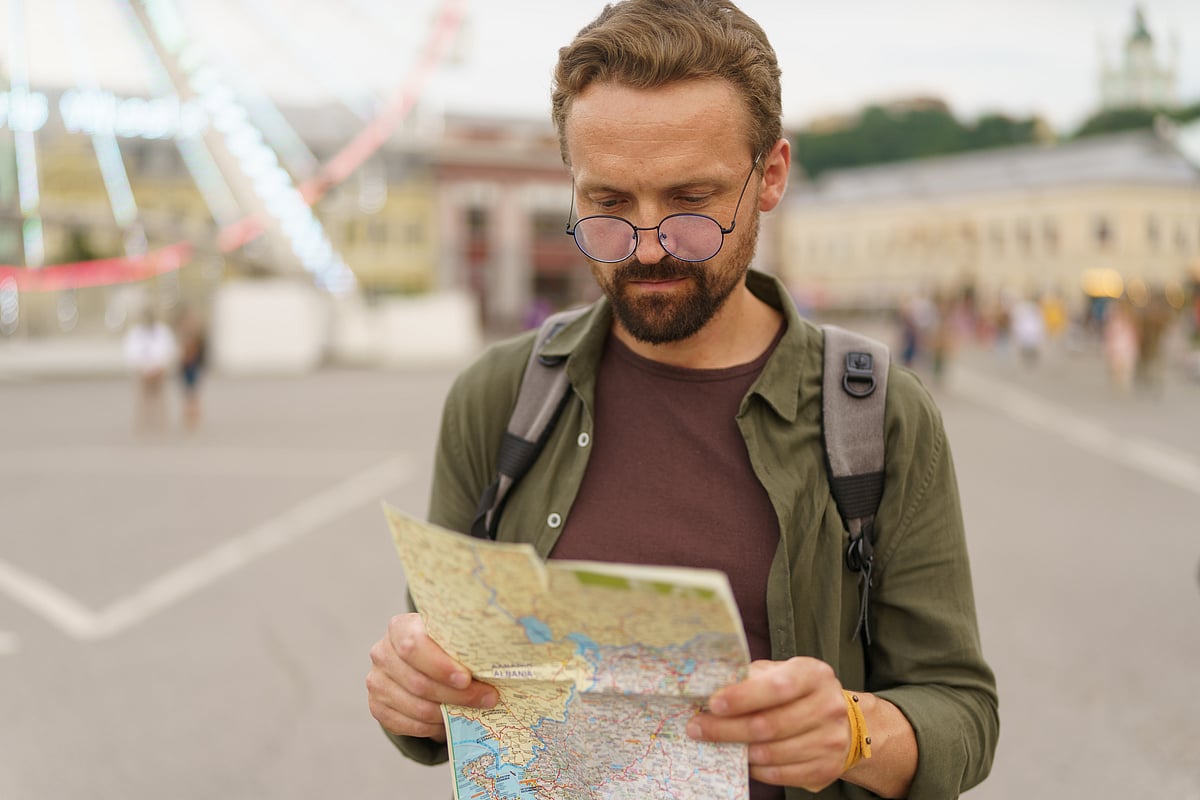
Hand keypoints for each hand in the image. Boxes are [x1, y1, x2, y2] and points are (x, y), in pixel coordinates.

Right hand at [366, 612, 497, 740]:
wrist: (418, 662)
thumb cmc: (443, 647)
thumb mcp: (452, 638)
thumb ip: (466, 646)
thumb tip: (500, 664)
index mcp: (400, 628)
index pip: (413, 646)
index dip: (440, 666)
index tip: (467, 678)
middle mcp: (382, 653)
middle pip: (418, 681)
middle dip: (456, 694)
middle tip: (487, 698)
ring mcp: (376, 681)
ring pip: (415, 706)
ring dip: (447, 713)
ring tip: (473, 712)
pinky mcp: (377, 707)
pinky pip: (406, 725)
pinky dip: (431, 727)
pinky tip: (449, 722)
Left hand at [686, 657, 849, 791]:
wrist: (839, 722)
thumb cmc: (796, 693)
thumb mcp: (778, 673)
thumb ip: (750, 678)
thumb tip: (708, 688)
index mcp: (814, 674)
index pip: (777, 687)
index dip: (743, 697)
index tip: (713, 704)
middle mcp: (828, 706)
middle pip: (770, 725)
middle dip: (727, 729)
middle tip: (698, 728)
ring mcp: (831, 740)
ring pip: (773, 753)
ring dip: (739, 751)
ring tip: (717, 744)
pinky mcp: (826, 768)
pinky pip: (781, 774)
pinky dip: (756, 769)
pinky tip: (742, 759)